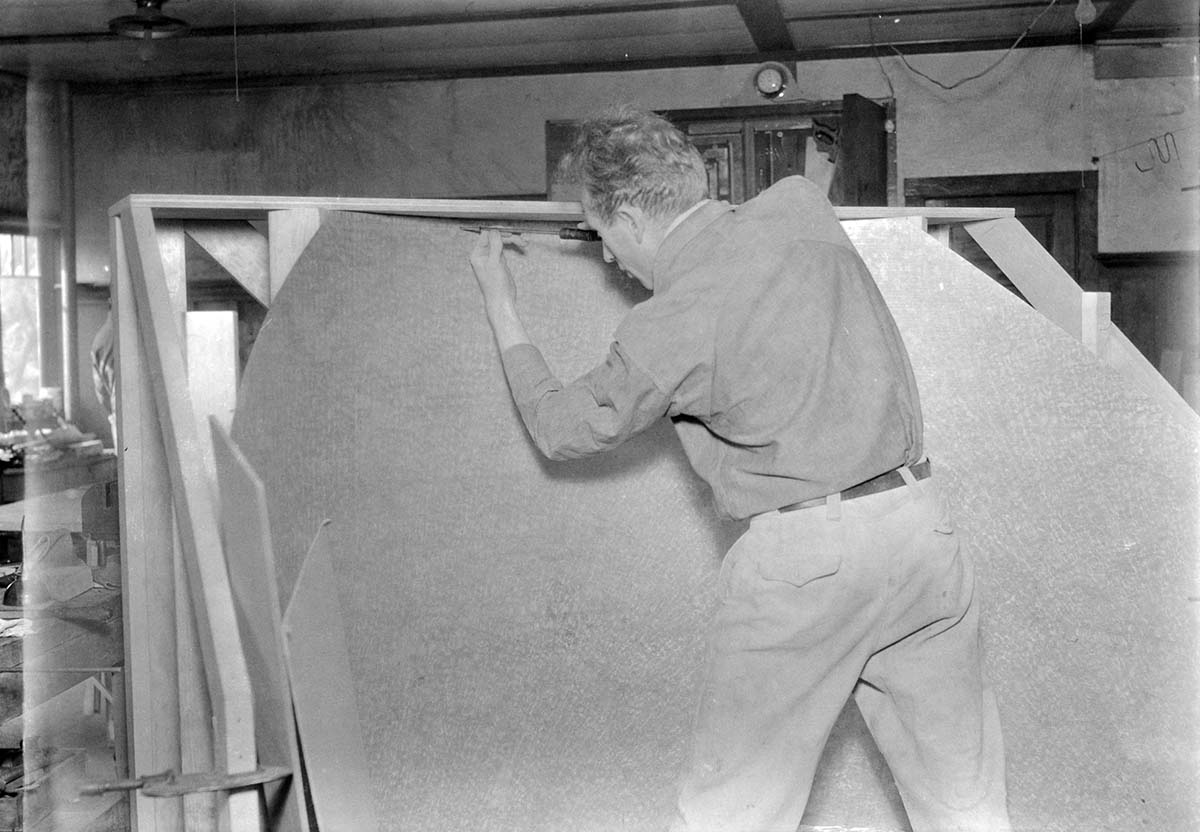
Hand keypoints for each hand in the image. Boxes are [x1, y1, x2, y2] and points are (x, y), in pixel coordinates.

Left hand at [469, 229, 531, 350]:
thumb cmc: (495, 285)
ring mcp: (492, 257)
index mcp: (477, 254)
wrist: (502, 300)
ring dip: (513, 241)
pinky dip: (514, 246)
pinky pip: (506, 248)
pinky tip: (522, 246)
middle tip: (520, 239)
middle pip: (496, 238)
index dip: (497, 231)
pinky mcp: (500, 261)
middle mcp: (483, 254)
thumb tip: (495, 231)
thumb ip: (494, 245)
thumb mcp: (494, 263)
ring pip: (502, 242)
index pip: (486, 235)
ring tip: (524, 243)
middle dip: (508, 237)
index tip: (509, 229)